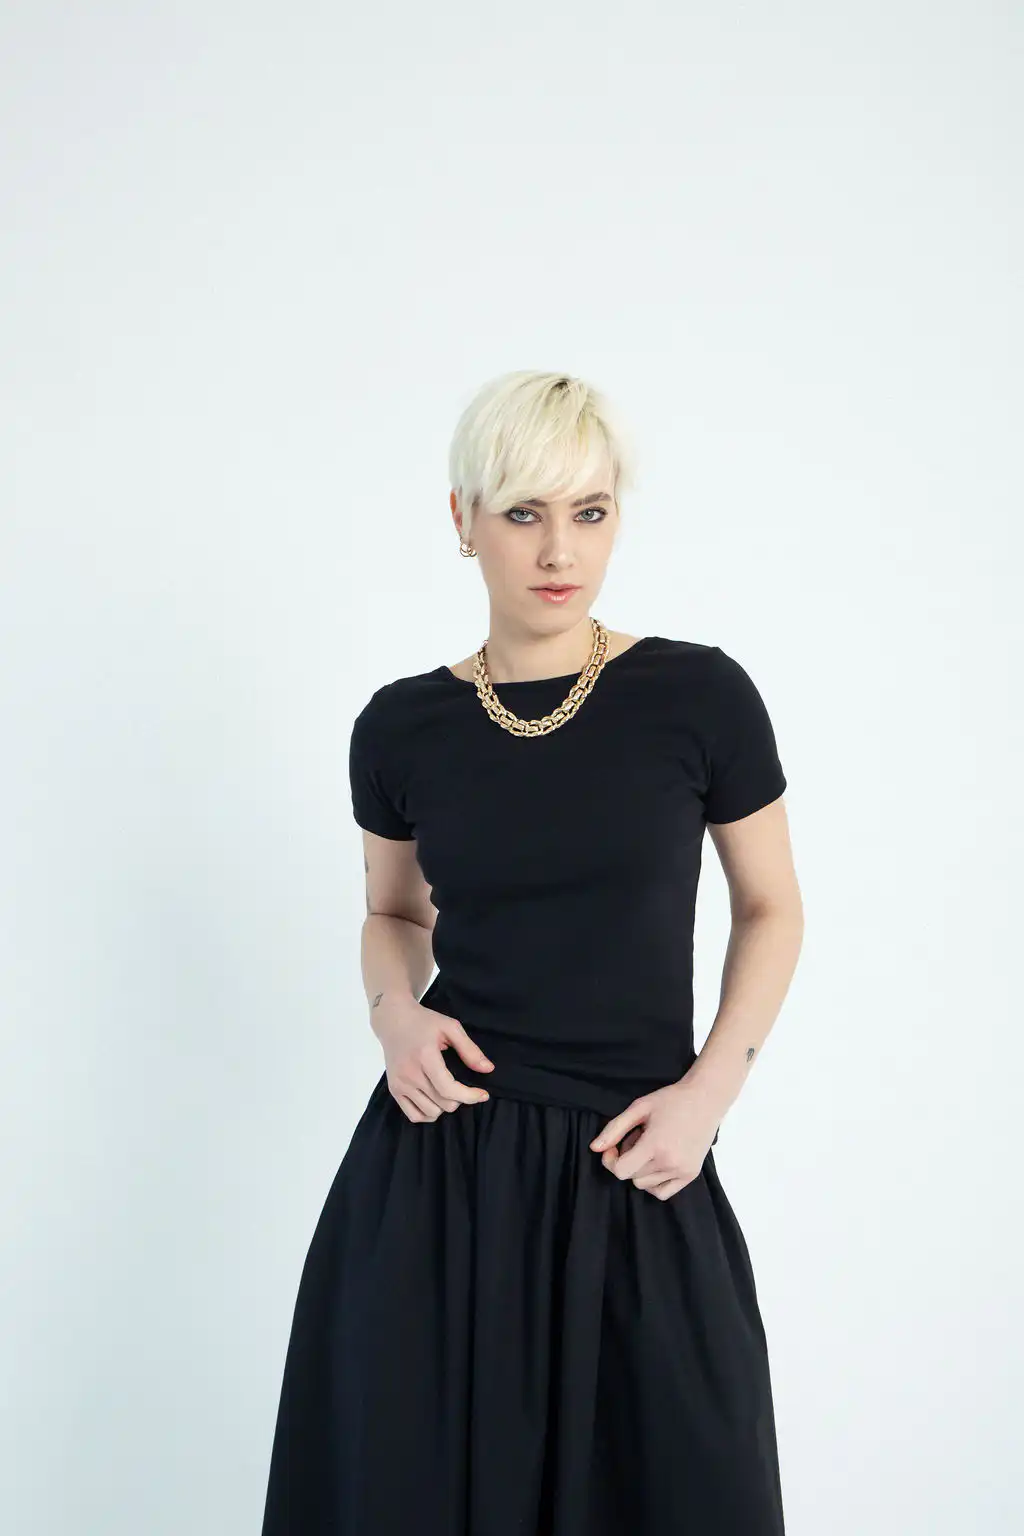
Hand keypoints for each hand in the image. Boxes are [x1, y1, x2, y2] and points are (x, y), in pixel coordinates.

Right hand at [374, 996, 494, 1122]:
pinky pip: (414, 1116)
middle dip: (460, 1099)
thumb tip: (488, 1069)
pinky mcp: (394, 1090)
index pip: (449, 1089)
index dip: (470, 1096)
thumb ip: (470, 1049)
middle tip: (463, 1087)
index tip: (483, 1094)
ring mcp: (400, 1084)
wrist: (393, 1020)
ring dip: (444, 1106)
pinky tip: (435, 1102)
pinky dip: (428, 1114)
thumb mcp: (450, 1027)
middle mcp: (410, 1074)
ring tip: (448, 1092)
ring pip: (430, 1112)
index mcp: (425, 1056)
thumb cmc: (423, 1022)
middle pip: (443, 1103)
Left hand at [588, 1077, 721, 1199]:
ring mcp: (682, 1171)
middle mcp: (670, 1162)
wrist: (706, 1099)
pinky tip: (657, 1163)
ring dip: (641, 1169)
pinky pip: (662, 1193)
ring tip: (651, 1147)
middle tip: (638, 1138)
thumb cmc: (671, 1100)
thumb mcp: (638, 1108)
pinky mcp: (691, 1175)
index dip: (611, 1160)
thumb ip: (614, 1129)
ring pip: (644, 1185)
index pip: (621, 1171)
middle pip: (632, 1177)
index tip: (614, 1145)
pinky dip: (654, 1183)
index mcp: (655, 1145)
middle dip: (627, 1159)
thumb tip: (594, 1148)